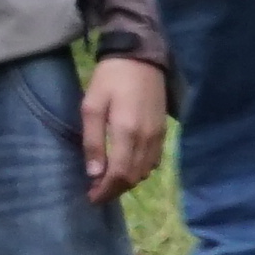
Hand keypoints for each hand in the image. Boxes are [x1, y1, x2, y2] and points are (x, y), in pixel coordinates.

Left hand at [83, 54, 170, 202]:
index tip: (91, 197)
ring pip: (145, 172)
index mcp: (127, 132)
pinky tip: (127, 166)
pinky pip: (154, 161)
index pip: (119, 174)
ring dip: (127, 182)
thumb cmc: (110, 79)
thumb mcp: (92, 105)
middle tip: (96, 192)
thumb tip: (94, 173)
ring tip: (109, 181)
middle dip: (115, 190)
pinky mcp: (163, 131)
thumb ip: (93, 141)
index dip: (105, 191)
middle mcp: (146, 138)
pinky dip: (140, 170)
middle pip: (133, 177)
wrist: (141, 56)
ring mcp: (158, 136)